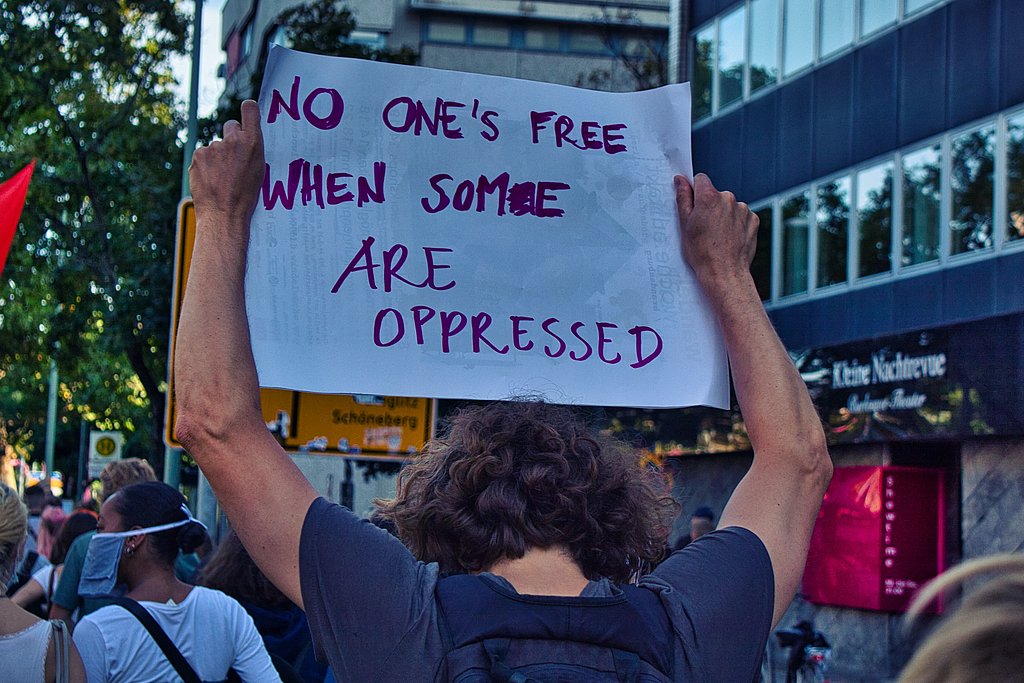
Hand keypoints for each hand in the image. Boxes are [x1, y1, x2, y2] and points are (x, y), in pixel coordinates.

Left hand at [189, 99, 264, 229]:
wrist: (224, 213)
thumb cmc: (245, 197)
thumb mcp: (258, 171)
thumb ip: (252, 150)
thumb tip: (245, 139)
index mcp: (253, 143)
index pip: (250, 109)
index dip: (248, 109)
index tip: (247, 111)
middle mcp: (233, 140)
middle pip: (231, 126)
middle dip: (231, 138)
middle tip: (233, 158)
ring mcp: (214, 146)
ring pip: (216, 146)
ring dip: (217, 157)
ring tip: (221, 178)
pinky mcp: (199, 154)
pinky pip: (203, 155)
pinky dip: (205, 165)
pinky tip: (211, 179)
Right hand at [674, 173, 758, 289]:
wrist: (725, 273)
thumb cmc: (702, 253)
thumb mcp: (685, 225)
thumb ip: (683, 198)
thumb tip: (680, 180)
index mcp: (709, 197)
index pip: (701, 179)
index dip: (695, 191)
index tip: (694, 205)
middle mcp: (728, 198)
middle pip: (715, 194)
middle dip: (709, 206)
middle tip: (704, 228)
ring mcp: (743, 209)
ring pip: (729, 206)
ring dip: (723, 215)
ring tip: (718, 236)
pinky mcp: (753, 220)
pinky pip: (741, 216)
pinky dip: (736, 223)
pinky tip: (729, 238)